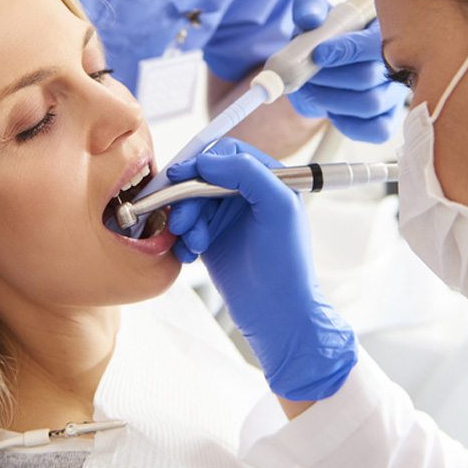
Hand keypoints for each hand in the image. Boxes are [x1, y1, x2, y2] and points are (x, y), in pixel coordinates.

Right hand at [167, 139, 355, 400]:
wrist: (276, 314)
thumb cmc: (286, 263)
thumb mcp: (277, 206)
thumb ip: (247, 172)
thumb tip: (207, 160)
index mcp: (268, 179)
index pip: (228, 153)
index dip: (202, 162)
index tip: (181, 176)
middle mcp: (247, 194)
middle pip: (203, 177)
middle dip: (188, 197)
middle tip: (183, 223)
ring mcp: (228, 217)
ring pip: (190, 202)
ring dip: (185, 221)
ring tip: (194, 244)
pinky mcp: (212, 239)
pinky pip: (186, 227)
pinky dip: (182, 239)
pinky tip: (190, 255)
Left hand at [287, 0, 407, 143]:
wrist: (323, 63)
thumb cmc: (325, 34)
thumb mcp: (314, 12)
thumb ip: (308, 6)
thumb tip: (311, 20)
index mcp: (383, 31)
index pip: (375, 43)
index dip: (347, 50)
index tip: (318, 53)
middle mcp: (399, 62)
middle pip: (368, 76)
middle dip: (328, 77)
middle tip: (306, 73)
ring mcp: (396, 93)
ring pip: (370, 104)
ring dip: (331, 99)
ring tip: (313, 88)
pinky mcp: (389, 119)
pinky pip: (377, 130)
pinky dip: (347, 123)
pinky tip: (331, 109)